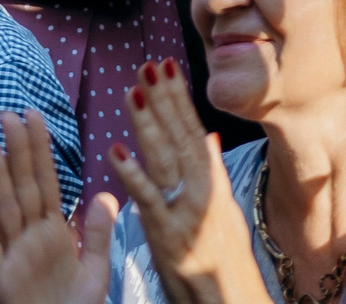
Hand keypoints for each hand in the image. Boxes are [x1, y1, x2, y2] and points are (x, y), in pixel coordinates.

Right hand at [0, 110, 117, 303]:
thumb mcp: (96, 270)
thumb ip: (98, 234)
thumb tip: (105, 194)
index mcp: (53, 231)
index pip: (46, 181)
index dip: (40, 150)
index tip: (34, 116)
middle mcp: (31, 237)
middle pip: (23, 186)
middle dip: (16, 151)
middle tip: (7, 114)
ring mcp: (14, 256)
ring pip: (4, 208)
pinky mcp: (2, 278)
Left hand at [113, 59, 264, 303]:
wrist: (230, 297)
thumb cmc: (226, 259)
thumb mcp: (226, 210)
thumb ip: (215, 172)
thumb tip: (209, 137)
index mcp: (214, 181)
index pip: (193, 129)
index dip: (178, 98)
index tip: (167, 67)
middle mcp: (203, 189)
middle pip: (179, 136)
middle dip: (163, 99)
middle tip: (148, 65)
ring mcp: (186, 209)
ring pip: (164, 158)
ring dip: (147, 123)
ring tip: (132, 91)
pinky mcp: (168, 232)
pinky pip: (148, 198)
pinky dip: (131, 173)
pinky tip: (115, 150)